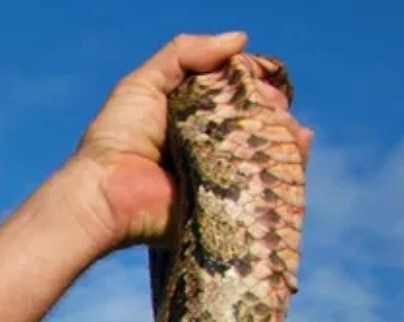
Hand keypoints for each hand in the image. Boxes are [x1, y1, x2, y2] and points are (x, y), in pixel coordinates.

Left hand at [69, 33, 313, 250]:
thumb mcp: (143, 85)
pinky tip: (297, 143)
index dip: (253, 80)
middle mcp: (211, 143)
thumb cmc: (116, 139)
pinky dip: (289, 160)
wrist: (105, 194)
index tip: (257, 75)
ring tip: (280, 122)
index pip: (236, 92)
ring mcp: (223, 172)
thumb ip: (184, 54)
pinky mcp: (229, 199)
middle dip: (272, 105)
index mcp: (192, 115)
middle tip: (268, 103)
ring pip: (270, 146)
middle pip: (259, 117)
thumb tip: (240, 39)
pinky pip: (269, 181)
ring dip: (285, 129)